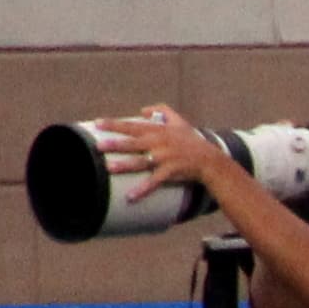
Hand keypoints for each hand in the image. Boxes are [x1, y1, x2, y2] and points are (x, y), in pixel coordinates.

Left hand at [94, 107, 232, 197]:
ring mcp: (165, 159)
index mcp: (158, 131)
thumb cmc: (193, 141)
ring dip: (125, 165)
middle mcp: (159, 144)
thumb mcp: (180, 121)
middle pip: (134, 143)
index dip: (114, 124)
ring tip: (110, 168)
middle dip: (116, 144)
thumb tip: (143, 110)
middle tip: (98, 146)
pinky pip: (154, 182)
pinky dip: (143, 190)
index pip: (132, 126)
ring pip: (141, 162)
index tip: (97, 124)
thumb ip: (162, 110)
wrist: (211, 160)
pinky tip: (130, 197)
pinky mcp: (170, 173)